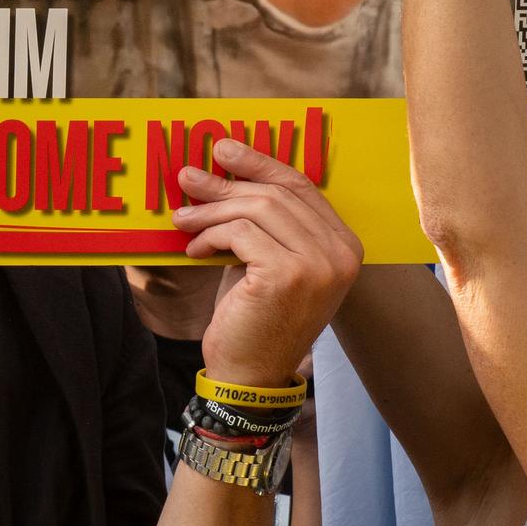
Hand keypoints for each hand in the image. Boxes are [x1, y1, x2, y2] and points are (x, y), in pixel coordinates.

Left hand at [173, 136, 360, 389]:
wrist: (250, 375)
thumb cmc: (256, 316)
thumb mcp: (265, 259)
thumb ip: (263, 220)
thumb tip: (226, 169)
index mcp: (345, 245)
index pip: (301, 187)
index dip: (260, 163)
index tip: (224, 150)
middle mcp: (341, 253)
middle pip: (276, 194)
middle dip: (226, 183)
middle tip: (187, 177)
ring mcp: (319, 264)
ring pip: (256, 210)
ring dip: (211, 210)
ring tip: (181, 216)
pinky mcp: (287, 275)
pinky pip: (240, 233)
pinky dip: (210, 236)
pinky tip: (194, 250)